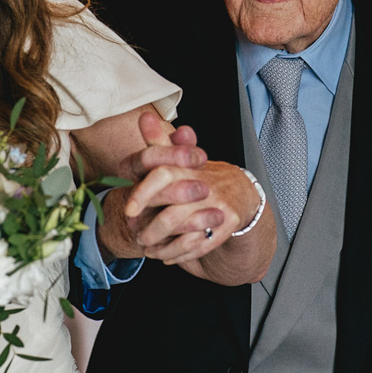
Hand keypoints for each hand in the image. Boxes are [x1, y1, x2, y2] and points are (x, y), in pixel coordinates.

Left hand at [100, 108, 239, 264]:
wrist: (242, 193)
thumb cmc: (202, 177)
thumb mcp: (182, 158)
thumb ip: (160, 142)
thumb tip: (144, 116)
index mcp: (189, 167)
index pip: (163, 175)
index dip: (144, 193)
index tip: (129, 209)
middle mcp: (204, 186)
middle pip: (173, 211)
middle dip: (152, 227)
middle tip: (136, 235)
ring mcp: (217, 206)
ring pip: (185, 231)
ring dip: (163, 244)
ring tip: (147, 248)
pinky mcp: (228, 224)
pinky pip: (201, 244)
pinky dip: (180, 253)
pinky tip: (166, 256)